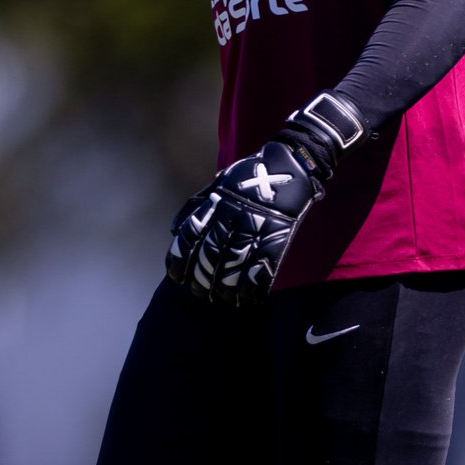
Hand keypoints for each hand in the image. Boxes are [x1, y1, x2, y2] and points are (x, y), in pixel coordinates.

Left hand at [166, 140, 319, 305]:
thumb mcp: (218, 184)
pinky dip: (253, 287)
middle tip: (200, 292)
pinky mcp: (278, 236)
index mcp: (216, 203)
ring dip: (225, 288)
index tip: (178, 276)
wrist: (289, 165)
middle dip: (202, 279)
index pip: (190, 235)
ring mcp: (256, 227)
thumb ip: (196, 206)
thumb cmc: (249, 176)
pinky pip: (262, 267)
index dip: (181, 259)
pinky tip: (247, 298)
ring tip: (220, 298)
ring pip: (234, 265)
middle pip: (210, 255)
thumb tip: (175, 230)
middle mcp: (232, 216)